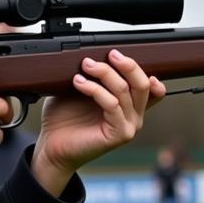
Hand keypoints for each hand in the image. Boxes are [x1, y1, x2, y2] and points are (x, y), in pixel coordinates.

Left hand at [32, 50, 165, 195]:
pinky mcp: (119, 134)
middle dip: (127, 65)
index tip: (118, 55)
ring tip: (86, 66)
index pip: (150, 86)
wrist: (53, 147)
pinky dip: (95, 89)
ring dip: (104, 73)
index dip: (142, 69)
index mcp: (128, 106)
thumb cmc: (65, 120)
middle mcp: (133, 116)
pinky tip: (79, 83)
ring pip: (125, 90)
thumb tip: (92, 54)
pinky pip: (112, 104)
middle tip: (109, 54)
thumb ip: (92, 76)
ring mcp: (128, 126)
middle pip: (143, 84)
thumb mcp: (80, 90)